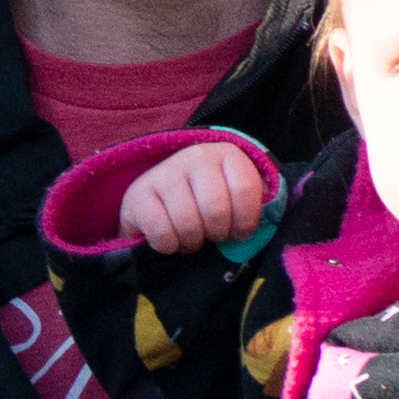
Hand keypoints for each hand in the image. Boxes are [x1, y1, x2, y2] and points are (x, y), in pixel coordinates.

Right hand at [118, 140, 275, 253]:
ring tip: (191, 237)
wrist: (160, 201)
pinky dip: (169, 245)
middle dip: (217, 233)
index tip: (239, 232)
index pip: (245, 189)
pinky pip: (161, 232)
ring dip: (192, 241)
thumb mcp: (236, 199)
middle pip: (215, 210)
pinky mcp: (137, 195)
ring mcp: (163, 173)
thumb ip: (253, 209)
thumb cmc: (207, 204)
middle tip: (212, 234)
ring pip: (187, 223)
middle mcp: (194, 156)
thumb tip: (262, 232)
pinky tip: (170, 239)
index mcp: (226, 153)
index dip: (246, 221)